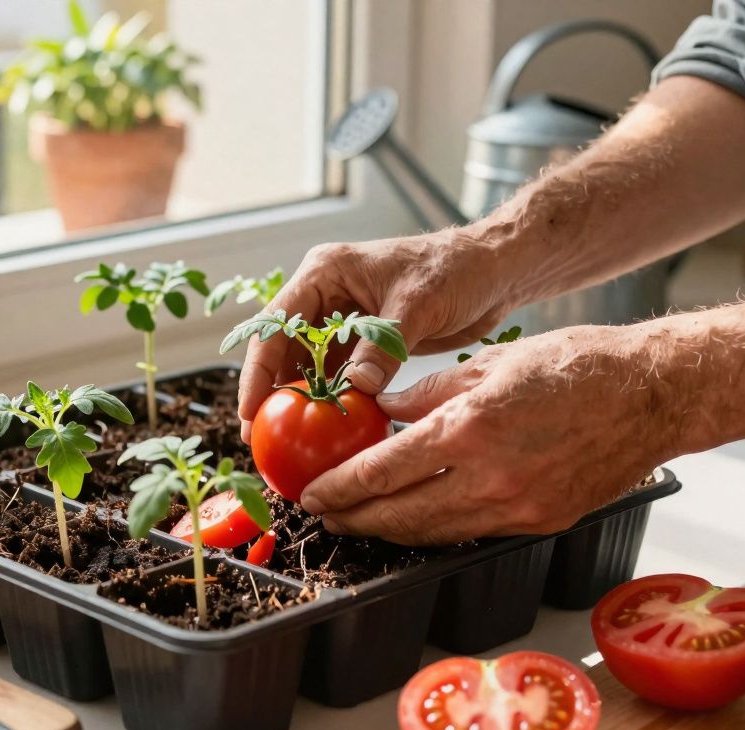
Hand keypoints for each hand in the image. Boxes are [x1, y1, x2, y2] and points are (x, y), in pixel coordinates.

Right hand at [238, 228, 522, 441]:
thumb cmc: (456, 269)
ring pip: (308, 366)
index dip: (257, 371)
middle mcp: (326, 296)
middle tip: (261, 440)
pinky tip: (329, 431)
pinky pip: (338, 376)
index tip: (251, 412)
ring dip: (300, 401)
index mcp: (324, 273)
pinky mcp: (366, 342)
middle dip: (270, 393)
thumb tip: (356, 389)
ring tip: (289, 444)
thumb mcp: (418, 305)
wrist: (493, 270)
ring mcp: (344, 321)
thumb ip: (384, 346)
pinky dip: (333, 401)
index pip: (275, 325)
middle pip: (283, 349)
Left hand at [298, 325, 677, 544]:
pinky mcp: (540, 522)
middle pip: (400, 515)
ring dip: (390, 531)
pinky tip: (415, 520)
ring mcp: (517, 508)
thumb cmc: (576, 364)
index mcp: (469, 428)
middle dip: (355, 519)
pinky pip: (471, 532)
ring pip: (434, 533)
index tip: (313, 494)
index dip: (340, 488)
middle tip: (324, 516)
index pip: (382, 471)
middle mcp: (489, 478)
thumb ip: (428, 392)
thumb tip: (384, 412)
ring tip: (360, 523)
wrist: (653, 393)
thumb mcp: (489, 361)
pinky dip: (436, 529)